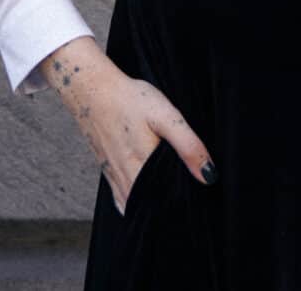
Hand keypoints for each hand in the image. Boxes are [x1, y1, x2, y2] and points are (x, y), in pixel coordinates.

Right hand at [38, 36, 215, 212]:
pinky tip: (144, 199)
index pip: (167, 204)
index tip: (196, 205)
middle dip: (168, 211)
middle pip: (151, 208)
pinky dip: (134, 204)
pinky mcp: (107, 171)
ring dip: (151, 208)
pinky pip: (121, 200)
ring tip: (169, 206)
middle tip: (187, 206)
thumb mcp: (165, 116)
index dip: (183, 207)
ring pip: (135, 206)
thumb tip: (209, 176)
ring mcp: (114, 177)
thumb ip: (188, 146)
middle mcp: (126, 179)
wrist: (91, 88)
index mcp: (143, 168)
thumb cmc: (129, 99)